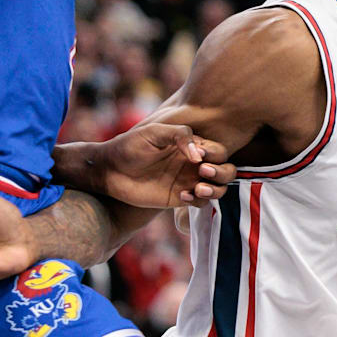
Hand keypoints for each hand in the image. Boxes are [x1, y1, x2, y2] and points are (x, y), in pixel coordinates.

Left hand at [95, 123, 235, 207]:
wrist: (110, 170)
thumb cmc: (130, 146)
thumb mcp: (154, 133)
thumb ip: (179, 135)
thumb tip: (199, 154)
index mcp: (192, 145)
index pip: (218, 150)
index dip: (216, 153)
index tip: (200, 156)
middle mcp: (194, 164)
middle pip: (226, 170)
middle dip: (222, 172)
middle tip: (202, 172)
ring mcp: (188, 182)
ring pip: (218, 189)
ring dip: (215, 190)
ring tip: (198, 188)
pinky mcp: (179, 198)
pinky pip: (200, 203)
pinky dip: (198, 201)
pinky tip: (182, 196)